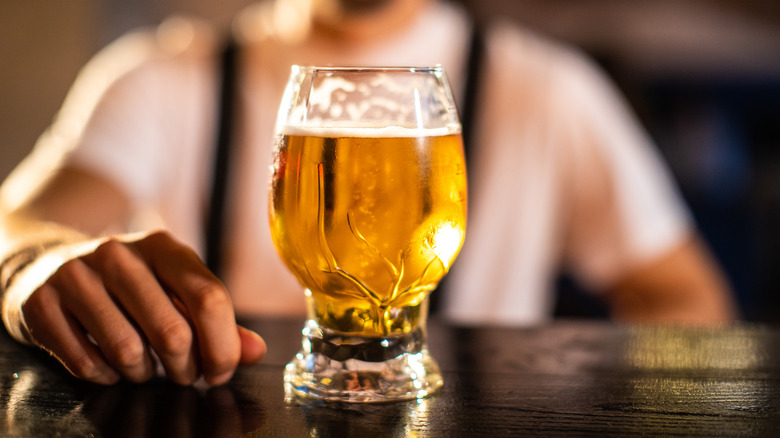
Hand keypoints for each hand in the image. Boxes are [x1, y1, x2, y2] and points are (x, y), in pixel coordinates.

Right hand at [4, 230, 265, 384]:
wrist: (47, 265)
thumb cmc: (128, 286)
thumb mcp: (175, 290)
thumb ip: (218, 321)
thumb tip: (254, 352)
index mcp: (163, 246)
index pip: (209, 299)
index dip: (223, 346)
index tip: (221, 370)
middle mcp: (119, 254)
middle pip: (172, 333)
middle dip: (186, 368)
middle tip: (184, 373)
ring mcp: (76, 276)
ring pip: (128, 353)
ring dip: (144, 374)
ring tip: (145, 365)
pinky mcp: (42, 303)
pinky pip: (87, 364)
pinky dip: (106, 376)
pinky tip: (109, 363)